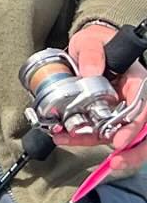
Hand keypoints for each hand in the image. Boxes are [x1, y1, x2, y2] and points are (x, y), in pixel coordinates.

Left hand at [67, 22, 146, 173]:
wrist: (86, 47)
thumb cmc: (96, 42)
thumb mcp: (92, 40)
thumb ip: (91, 52)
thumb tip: (91, 70)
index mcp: (136, 81)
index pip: (142, 106)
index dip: (134, 126)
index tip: (121, 139)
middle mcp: (131, 100)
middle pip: (140, 131)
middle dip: (131, 151)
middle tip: (116, 161)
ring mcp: (118, 111)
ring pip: (118, 137)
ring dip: (96, 143)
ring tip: (71, 142)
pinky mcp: (103, 117)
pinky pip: (97, 132)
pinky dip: (80, 137)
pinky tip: (63, 136)